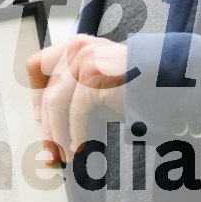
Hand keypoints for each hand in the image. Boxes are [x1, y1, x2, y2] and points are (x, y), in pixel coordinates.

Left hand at [24, 35, 128, 164]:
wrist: (165, 83)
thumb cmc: (134, 87)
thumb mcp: (97, 83)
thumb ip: (73, 93)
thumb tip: (50, 125)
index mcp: (74, 46)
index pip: (37, 65)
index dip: (35, 96)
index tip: (41, 120)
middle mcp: (76, 49)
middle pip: (47, 92)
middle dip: (47, 127)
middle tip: (50, 151)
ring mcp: (83, 61)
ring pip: (56, 105)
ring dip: (57, 135)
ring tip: (63, 155)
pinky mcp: (93, 77)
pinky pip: (75, 113)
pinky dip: (74, 135)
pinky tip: (78, 149)